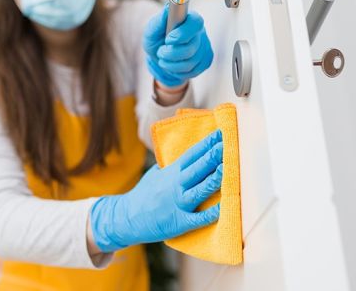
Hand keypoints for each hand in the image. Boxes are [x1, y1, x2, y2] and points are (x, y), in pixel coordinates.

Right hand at [89, 129, 223, 252]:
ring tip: (227, 169)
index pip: (192, 154)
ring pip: (200, 190)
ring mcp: (177, 203)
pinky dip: (210, 214)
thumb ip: (170, 166)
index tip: (220, 134)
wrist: (126, 218)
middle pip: (198, 168)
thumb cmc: (143, 195)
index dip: (207, 144)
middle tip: (229, 145)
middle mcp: (175, 185)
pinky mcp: (179, 222)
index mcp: (171, 172)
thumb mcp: (155, 174)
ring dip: (214, 179)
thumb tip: (183, 156)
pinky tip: (223, 208)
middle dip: (213, 156)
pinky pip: (198, 218)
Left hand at [143, 4, 213, 86]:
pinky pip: (194, 71)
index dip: (182, 34)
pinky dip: (178, 71)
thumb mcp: (152, 29)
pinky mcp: (205, 61)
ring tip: (164, 59)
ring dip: (172, 64)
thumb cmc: (156, 38)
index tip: (168, 40)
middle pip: (192, 47)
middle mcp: (200, 32)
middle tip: (161, 52)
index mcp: (189, 19)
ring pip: (191, 62)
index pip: (195, 23)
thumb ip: (159, 20)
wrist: (159, 55)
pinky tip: (173, 65)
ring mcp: (205, 47)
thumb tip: (168, 7)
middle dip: (171, 54)